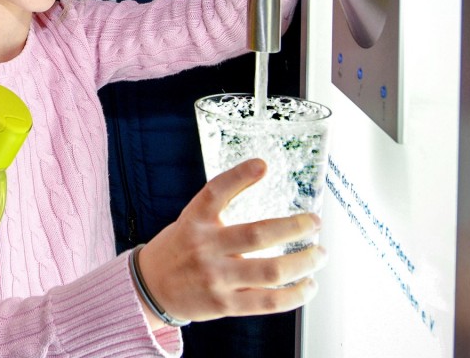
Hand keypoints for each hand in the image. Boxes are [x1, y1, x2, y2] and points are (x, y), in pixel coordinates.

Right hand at [137, 159, 326, 324]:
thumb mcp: (192, 221)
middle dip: (294, 227)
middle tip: (315, 222)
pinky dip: (294, 295)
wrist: (151, 288)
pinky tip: (308, 286)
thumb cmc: (180, 250)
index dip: (238, 176)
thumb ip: (222, 209)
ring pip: (270, 271)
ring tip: (319, 254)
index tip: (262, 165)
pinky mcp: (225, 304)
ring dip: (303, 262)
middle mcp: (205, 247)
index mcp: (195, 221)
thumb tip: (267, 183)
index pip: (215, 192)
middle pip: (257, 235)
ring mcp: (216, 278)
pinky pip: (267, 302)